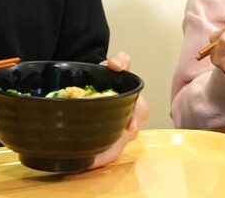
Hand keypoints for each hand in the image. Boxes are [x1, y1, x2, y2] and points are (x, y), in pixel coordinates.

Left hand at [90, 52, 149, 168]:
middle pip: (127, 137)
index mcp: (136, 103)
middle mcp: (131, 122)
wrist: (95, 87)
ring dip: (104, 157)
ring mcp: (120, 135)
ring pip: (115, 150)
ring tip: (88, 163)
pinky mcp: (109, 144)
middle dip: (115, 146)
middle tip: (99, 154)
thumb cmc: (107, 79)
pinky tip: (83, 164)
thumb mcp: (112, 67)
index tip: (129, 126)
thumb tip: (116, 65)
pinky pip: (106, 156)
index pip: (140, 110)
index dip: (135, 118)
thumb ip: (120, 60)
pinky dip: (96, 160)